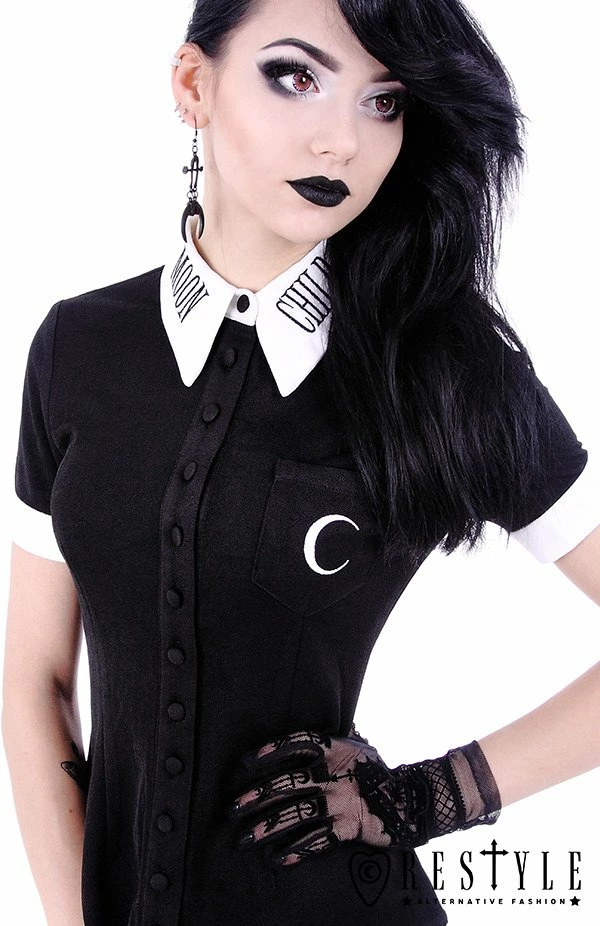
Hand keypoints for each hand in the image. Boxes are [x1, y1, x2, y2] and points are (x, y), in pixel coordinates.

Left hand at [227, 728, 429, 866]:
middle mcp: (335, 773)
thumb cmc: (374, 772)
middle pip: (290, 783)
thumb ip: (332, 740)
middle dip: (258, 796)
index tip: (245, 762)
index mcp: (335, 749)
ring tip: (245, 838)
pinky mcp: (349, 827)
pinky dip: (297, 850)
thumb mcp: (356, 747)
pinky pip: (318, 840)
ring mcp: (342, 801)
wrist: (409, 800)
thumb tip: (313, 728)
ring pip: (298, 814)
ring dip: (268, 827)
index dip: (271, 750)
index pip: (297, 743)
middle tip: (232, 808)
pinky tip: (278, 859)